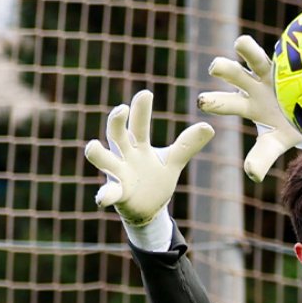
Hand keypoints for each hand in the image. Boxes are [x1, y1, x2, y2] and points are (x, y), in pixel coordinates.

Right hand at [84, 90, 214, 226]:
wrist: (148, 208)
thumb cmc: (155, 179)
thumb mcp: (173, 161)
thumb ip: (187, 144)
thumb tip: (210, 126)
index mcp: (138, 145)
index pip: (138, 124)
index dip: (140, 110)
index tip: (146, 94)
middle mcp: (124, 155)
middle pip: (116, 134)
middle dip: (116, 122)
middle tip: (121, 109)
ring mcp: (118, 174)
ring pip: (104, 160)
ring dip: (97, 153)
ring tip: (92, 146)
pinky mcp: (117, 194)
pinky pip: (108, 192)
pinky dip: (104, 195)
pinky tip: (103, 198)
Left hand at [197, 34, 301, 182]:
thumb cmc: (289, 125)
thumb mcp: (276, 141)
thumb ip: (262, 156)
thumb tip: (251, 176)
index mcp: (246, 104)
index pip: (225, 102)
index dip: (215, 101)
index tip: (204, 101)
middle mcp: (253, 83)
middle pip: (234, 74)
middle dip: (224, 69)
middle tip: (215, 67)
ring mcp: (273, 69)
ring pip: (255, 56)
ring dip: (247, 49)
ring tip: (241, 43)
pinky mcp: (292, 59)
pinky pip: (288, 49)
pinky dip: (288, 46)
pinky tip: (293, 39)